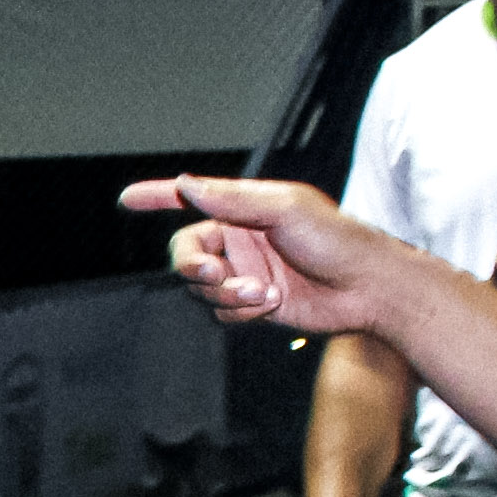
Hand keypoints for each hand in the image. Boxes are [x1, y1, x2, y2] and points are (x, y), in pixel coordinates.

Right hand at [127, 173, 435, 339]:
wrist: (369, 289)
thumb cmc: (338, 240)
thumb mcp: (285, 209)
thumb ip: (232, 198)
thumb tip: (186, 184)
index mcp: (244, 208)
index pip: (191, 198)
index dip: (158, 197)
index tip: (127, 200)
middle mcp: (239, 239)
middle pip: (185, 252)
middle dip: (193, 265)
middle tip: (213, 273)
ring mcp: (244, 272)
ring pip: (200, 288)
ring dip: (225, 293)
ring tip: (261, 292)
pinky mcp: (251, 304)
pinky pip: (219, 312)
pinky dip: (238, 312)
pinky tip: (269, 304)